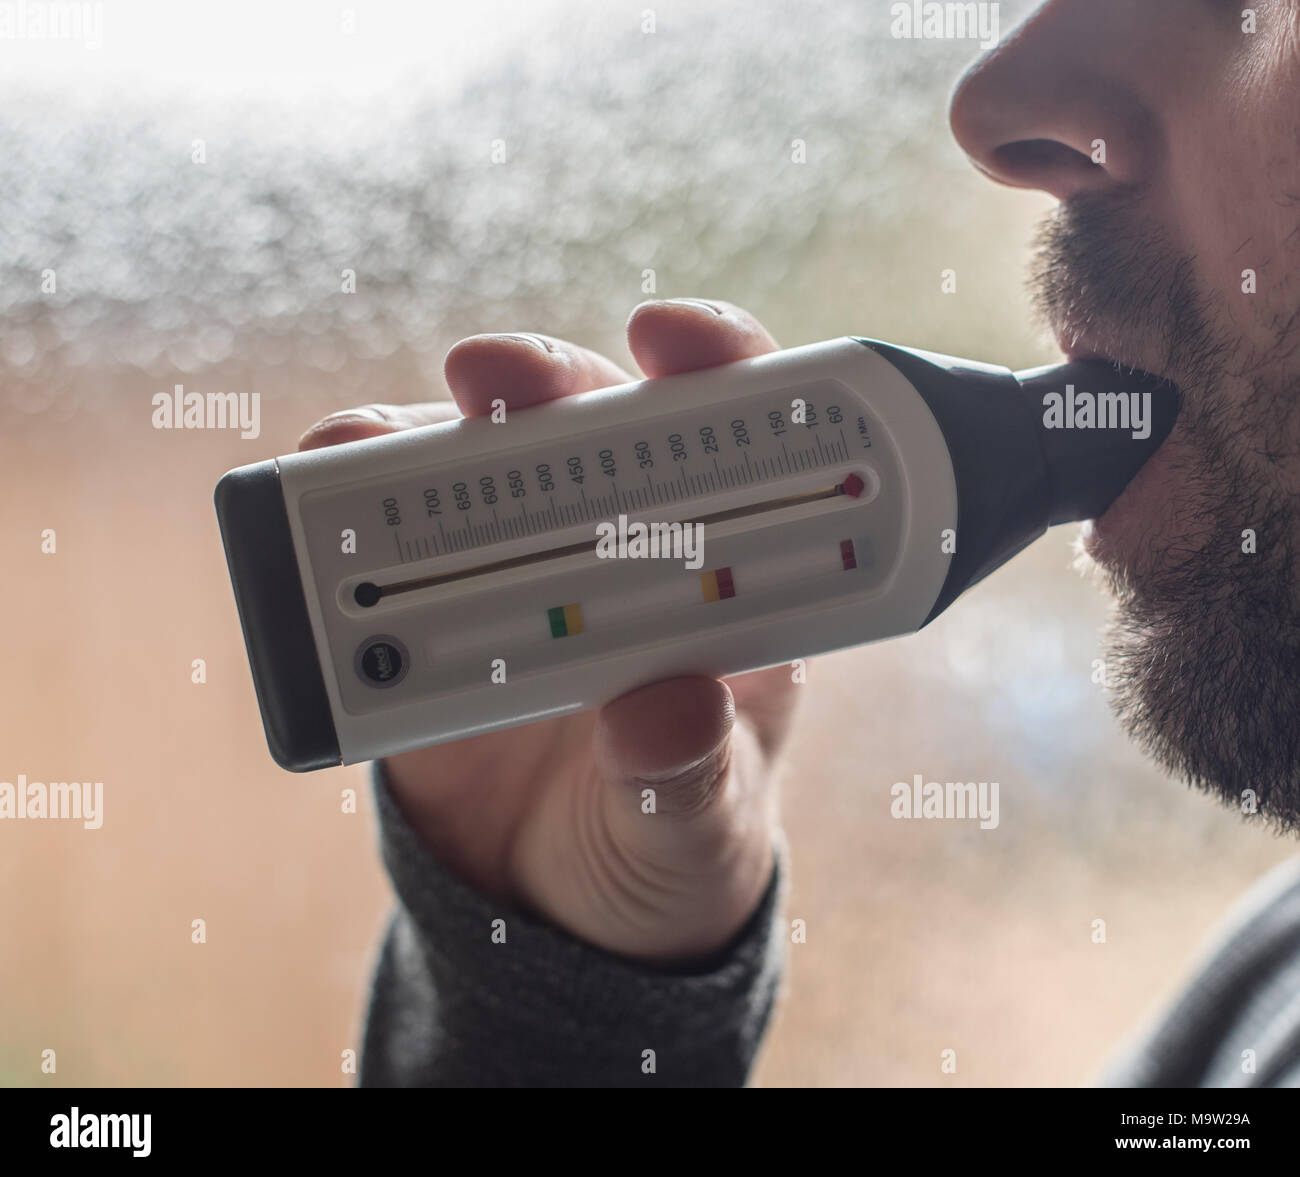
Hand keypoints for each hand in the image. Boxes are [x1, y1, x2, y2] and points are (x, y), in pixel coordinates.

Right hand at [300, 299, 796, 963]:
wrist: (564, 917)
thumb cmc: (669, 855)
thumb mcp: (694, 831)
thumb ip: (689, 779)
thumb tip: (665, 708)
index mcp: (724, 582)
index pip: (736, 445)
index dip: (714, 369)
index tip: (670, 338)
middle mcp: (624, 551)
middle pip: (595, 429)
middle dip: (548, 383)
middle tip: (495, 377)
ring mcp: (522, 574)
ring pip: (477, 467)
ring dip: (421, 435)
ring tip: (356, 446)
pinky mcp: (436, 616)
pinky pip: (388, 545)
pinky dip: (349, 512)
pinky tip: (316, 498)